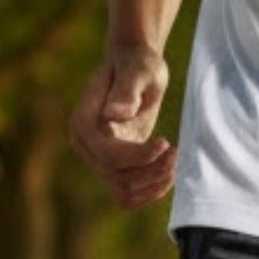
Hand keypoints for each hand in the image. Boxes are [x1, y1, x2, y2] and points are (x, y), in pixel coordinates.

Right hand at [69, 40, 176, 209]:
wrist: (136, 66)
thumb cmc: (138, 63)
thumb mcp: (139, 70)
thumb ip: (127, 90)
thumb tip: (114, 115)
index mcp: (83, 123)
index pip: (110, 156)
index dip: (141, 157)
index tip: (166, 143)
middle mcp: (84, 145)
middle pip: (118, 180)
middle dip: (152, 172)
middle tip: (175, 153)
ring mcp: (96, 159)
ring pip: (124, 193)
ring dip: (154, 184)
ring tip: (174, 159)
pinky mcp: (112, 167)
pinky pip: (129, 195)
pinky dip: (151, 190)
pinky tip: (168, 169)